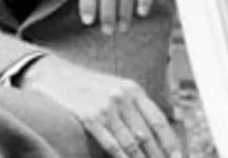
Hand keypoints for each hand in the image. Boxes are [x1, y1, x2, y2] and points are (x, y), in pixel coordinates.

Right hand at [19, 55, 181, 157]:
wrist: (57, 77)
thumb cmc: (88, 86)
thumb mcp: (115, 88)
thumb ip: (135, 106)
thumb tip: (156, 131)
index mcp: (132, 89)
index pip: (158, 120)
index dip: (170, 143)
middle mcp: (122, 96)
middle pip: (147, 135)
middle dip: (158, 157)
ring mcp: (106, 107)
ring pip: (132, 143)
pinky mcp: (91, 117)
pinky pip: (112, 145)